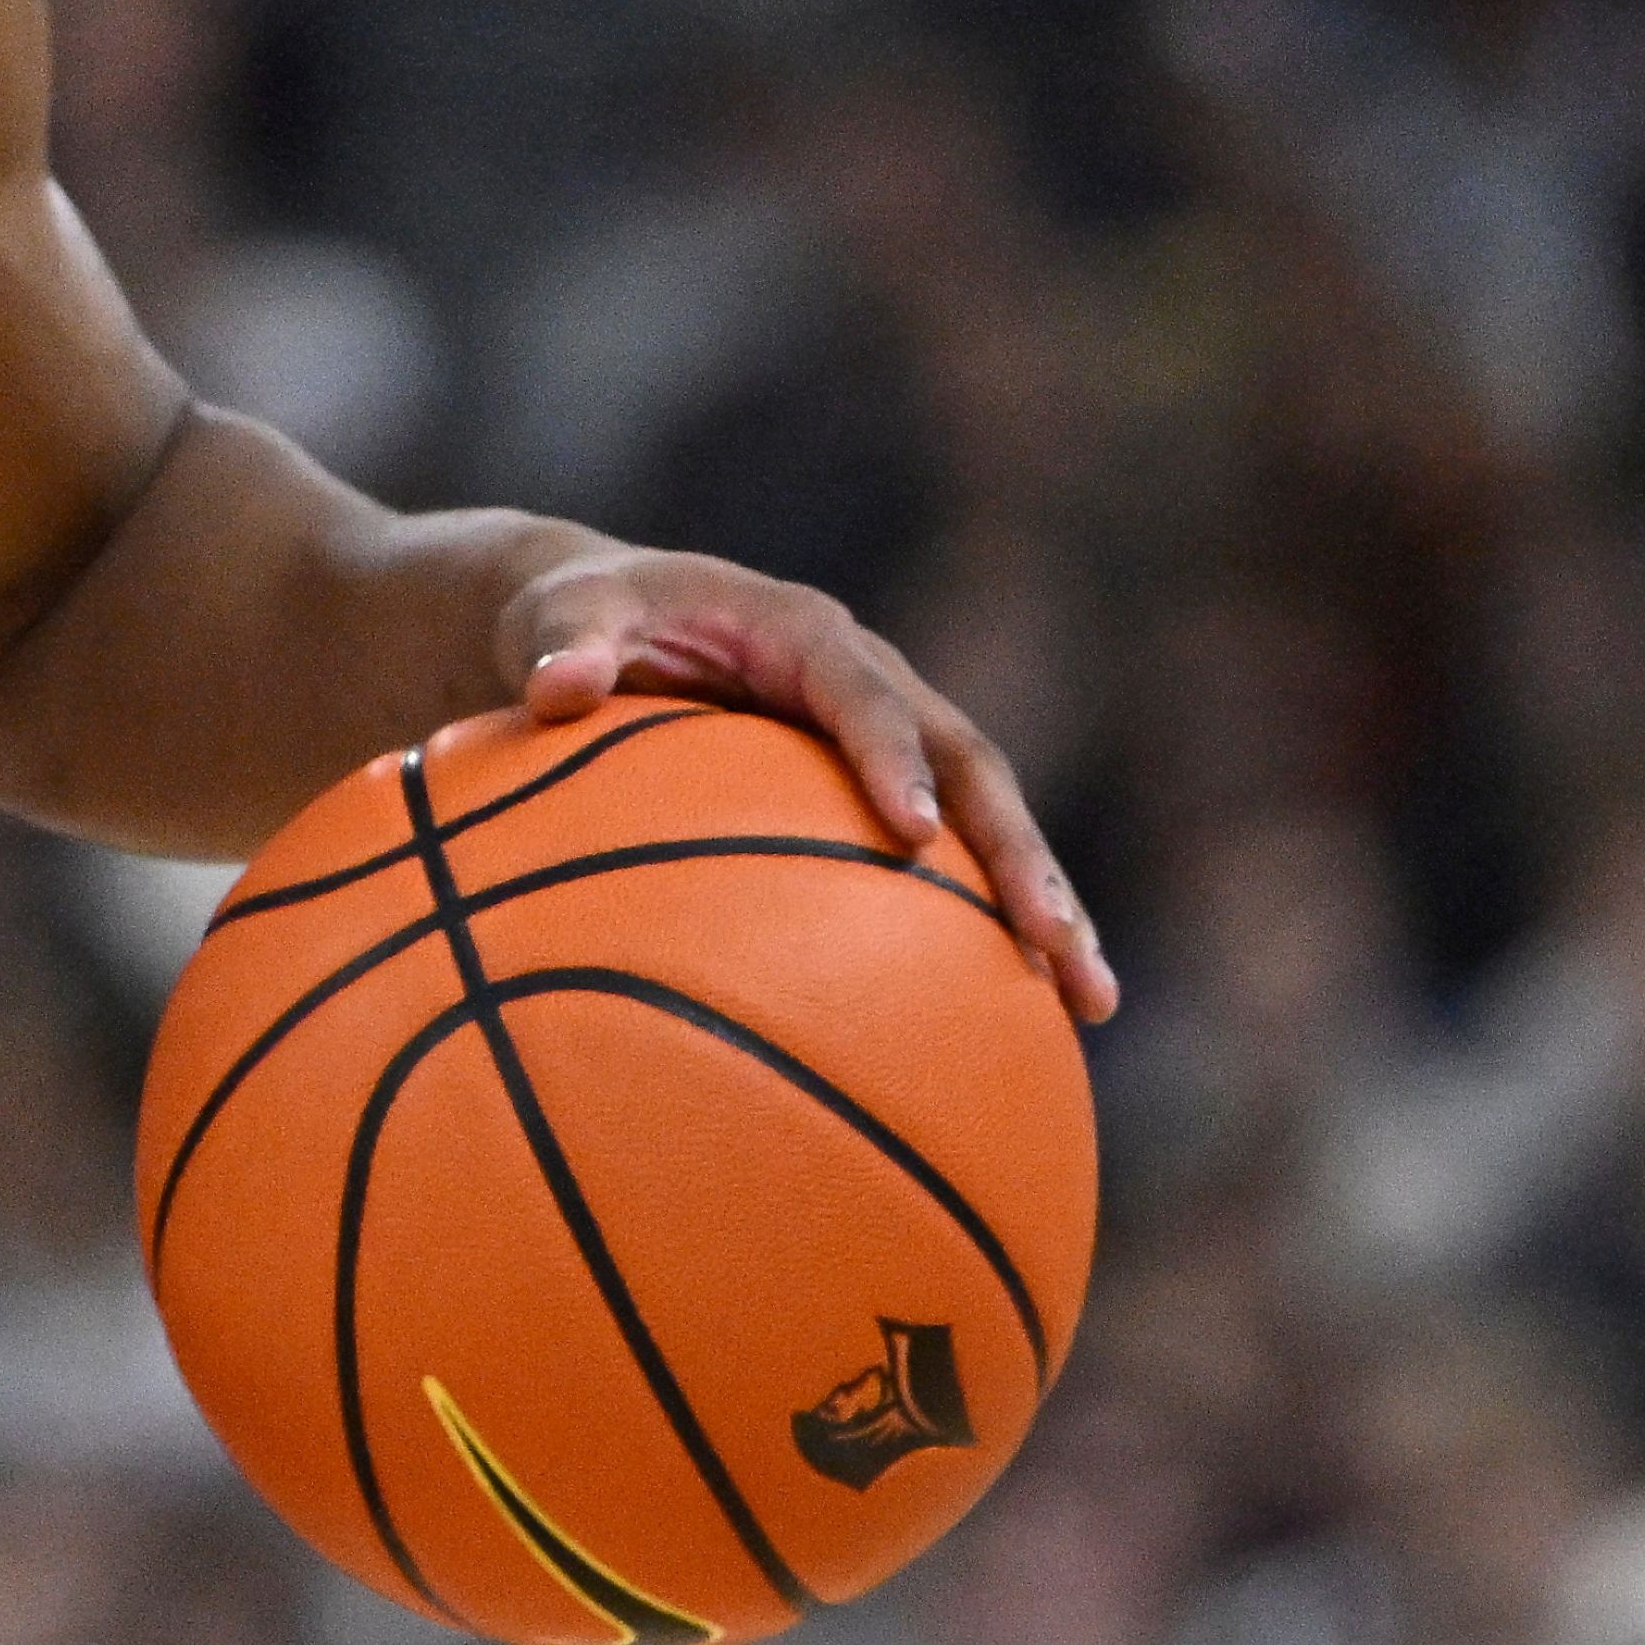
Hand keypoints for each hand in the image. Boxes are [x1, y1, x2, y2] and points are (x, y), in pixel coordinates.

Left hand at [502, 547, 1117, 1021]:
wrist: (608, 623)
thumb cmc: (581, 620)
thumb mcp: (562, 616)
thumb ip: (565, 644)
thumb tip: (555, 686)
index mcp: (807, 636)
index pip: (866, 697)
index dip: (894, 759)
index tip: (913, 834)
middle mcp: (872, 685)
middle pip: (970, 768)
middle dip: (1018, 852)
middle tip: (1053, 939)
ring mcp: (891, 744)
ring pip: (987, 825)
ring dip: (1043, 906)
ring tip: (1089, 1003)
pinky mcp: (881, 797)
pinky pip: (948, 869)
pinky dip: (987, 936)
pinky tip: (1019, 1028)